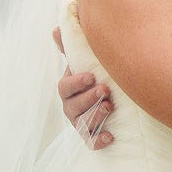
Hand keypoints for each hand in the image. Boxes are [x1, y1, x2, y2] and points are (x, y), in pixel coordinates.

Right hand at [54, 31, 113, 148]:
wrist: (113, 96)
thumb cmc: (95, 74)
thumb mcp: (84, 60)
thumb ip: (72, 46)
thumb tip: (57, 28)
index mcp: (68, 88)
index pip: (65, 87)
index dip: (77, 83)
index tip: (91, 76)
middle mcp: (71, 107)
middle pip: (73, 107)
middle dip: (88, 99)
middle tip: (105, 90)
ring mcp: (80, 123)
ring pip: (82, 125)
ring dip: (95, 116)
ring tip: (109, 106)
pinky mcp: (92, 136)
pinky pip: (91, 142)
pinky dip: (99, 140)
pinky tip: (110, 136)